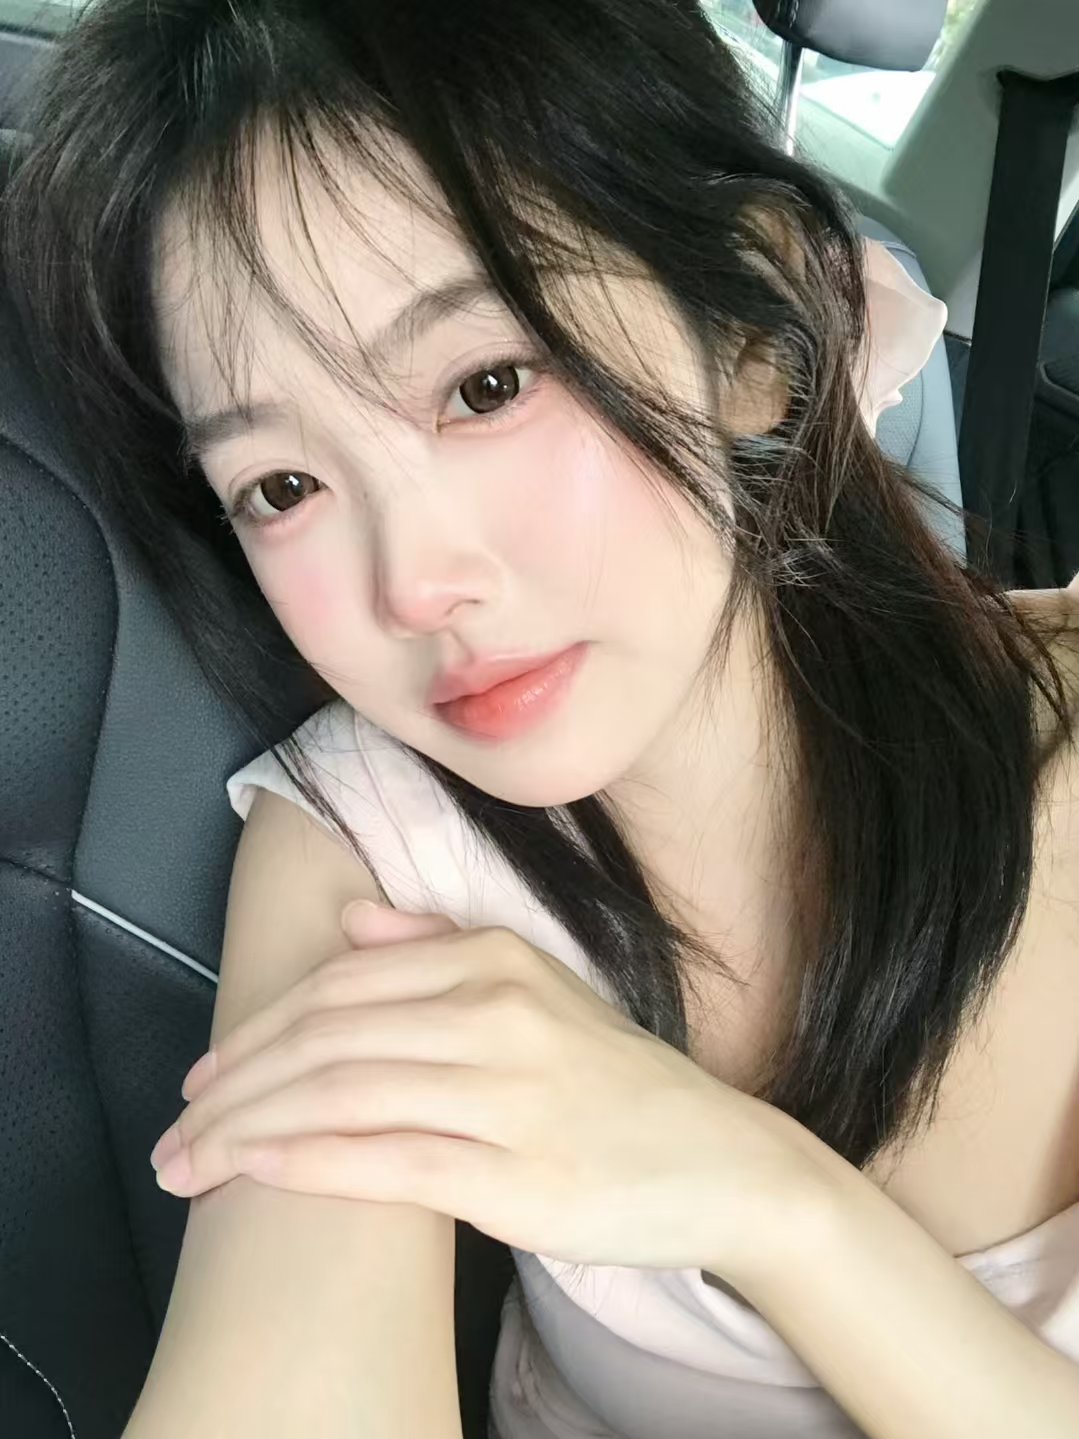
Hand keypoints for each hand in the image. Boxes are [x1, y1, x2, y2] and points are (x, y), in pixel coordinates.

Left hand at [151, 904, 826, 1277]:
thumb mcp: (544, 989)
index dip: (260, 1028)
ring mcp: (511, 1093)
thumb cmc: (617, 1082)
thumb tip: (354, 922)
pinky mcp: (519, 1178)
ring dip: (248, 1129)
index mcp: (497, 960)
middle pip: (328, 1037)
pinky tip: (258, 1172)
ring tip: (189, 1164)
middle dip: (233, 1085)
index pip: (342, 984)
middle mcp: (499, 1012)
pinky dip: (309, 1162)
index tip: (206, 1075)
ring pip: (344, 1094)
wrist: (722, 1160)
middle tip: (174, 1129)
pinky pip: (390, 1161)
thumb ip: (444, 947)